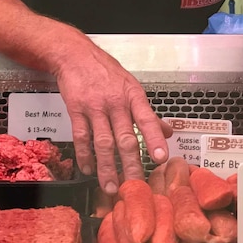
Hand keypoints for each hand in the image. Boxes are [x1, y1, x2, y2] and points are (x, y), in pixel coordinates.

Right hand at [54, 45, 170, 193]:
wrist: (75, 55)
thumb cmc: (105, 71)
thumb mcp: (131, 86)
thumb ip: (147, 112)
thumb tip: (167, 132)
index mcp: (132, 96)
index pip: (147, 119)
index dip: (154, 139)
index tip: (161, 158)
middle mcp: (115, 102)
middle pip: (125, 138)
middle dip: (130, 165)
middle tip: (135, 186)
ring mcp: (94, 107)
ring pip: (103, 142)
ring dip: (107, 168)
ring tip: (111, 186)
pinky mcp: (76, 110)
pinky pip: (81, 137)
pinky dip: (85, 156)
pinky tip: (89, 169)